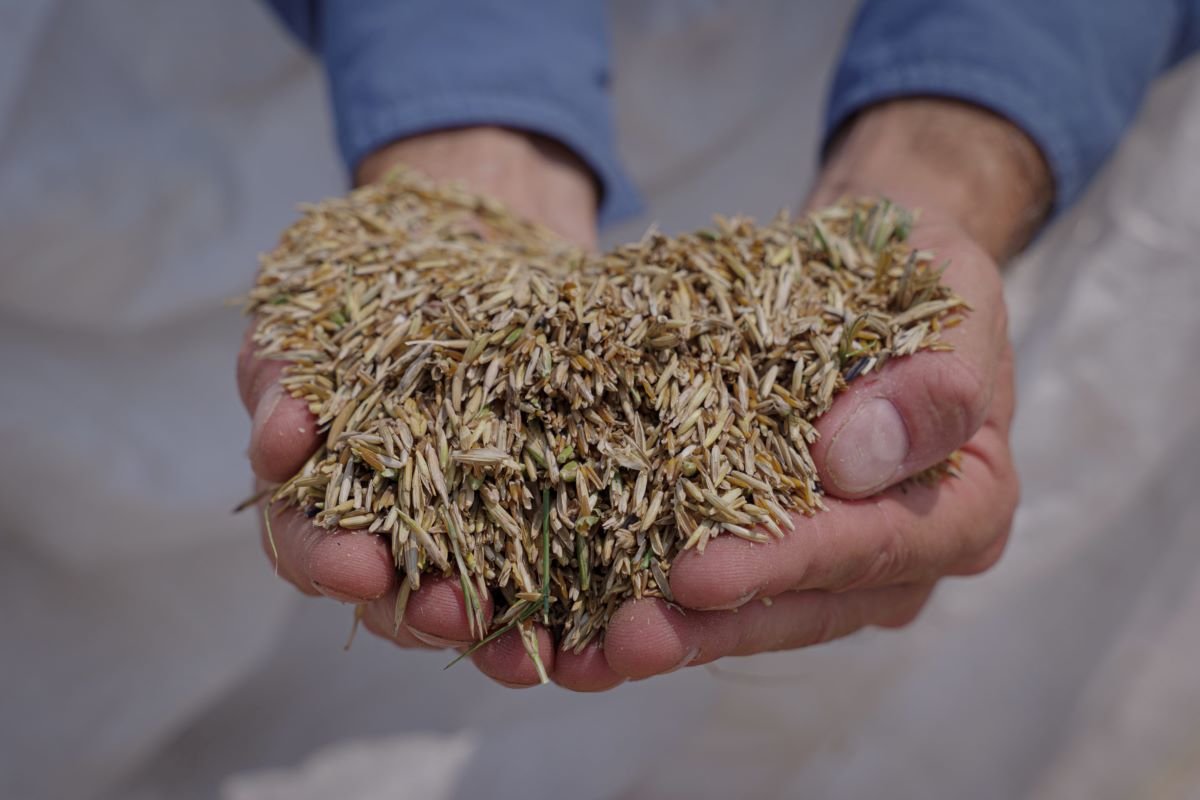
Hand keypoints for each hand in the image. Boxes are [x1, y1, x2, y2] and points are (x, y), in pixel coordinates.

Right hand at [240, 127, 629, 689]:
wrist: (469, 247)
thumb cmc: (374, 291)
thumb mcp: (316, 319)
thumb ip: (287, 376)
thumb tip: (281, 435)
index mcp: (328, 493)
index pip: (311, 545)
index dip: (327, 563)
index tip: (358, 568)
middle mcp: (402, 527)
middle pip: (399, 597)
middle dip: (422, 614)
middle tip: (452, 615)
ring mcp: (482, 524)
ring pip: (488, 599)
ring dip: (506, 632)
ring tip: (534, 649)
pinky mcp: (558, 510)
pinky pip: (573, 564)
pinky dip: (588, 595)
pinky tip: (611, 613)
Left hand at [598, 100, 1050, 677]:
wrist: (868, 274)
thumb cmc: (914, 279)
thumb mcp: (948, 294)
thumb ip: (926, 382)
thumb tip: (850, 461)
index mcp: (963, 506)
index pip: (875, 547)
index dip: (786, 565)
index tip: (699, 575)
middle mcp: (902, 557)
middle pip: (804, 608)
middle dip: (710, 628)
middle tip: (624, 641)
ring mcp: (835, 564)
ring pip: (752, 615)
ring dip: (669, 636)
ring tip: (585, 656)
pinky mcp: (772, 549)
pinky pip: (713, 586)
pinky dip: (644, 599)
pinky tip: (576, 631)